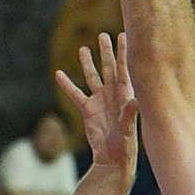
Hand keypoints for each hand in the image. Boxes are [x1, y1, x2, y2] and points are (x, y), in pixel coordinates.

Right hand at [55, 32, 137, 179]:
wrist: (112, 158)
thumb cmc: (125, 144)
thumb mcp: (129, 128)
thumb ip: (130, 113)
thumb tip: (136, 101)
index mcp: (125, 94)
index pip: (125, 68)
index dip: (124, 52)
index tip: (124, 35)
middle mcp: (113, 94)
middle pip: (108, 67)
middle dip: (106, 51)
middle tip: (103, 35)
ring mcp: (100, 100)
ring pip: (92, 77)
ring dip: (87, 63)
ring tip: (83, 48)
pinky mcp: (88, 109)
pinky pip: (76, 94)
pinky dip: (67, 85)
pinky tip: (59, 74)